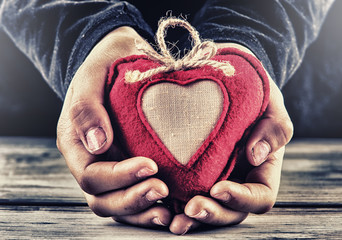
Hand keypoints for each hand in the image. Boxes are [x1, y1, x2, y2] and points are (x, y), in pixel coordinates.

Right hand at [56, 27, 171, 227]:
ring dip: (143, 212)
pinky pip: (135, 197)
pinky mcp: (129, 170)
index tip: (150, 165)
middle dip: (133, 199)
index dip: (120, 176)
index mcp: (77, 145)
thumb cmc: (105, 68)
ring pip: (119, 205)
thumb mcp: (92, 77)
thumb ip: (87, 108)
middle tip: (162, 189)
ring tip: (169, 212)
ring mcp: (110, 169)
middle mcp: (91, 163)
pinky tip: (172, 208)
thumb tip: (97, 145)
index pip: (92, 175)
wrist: (118, 64)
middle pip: (103, 199)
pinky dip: (150, 208)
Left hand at [167, 43, 292, 234]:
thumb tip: (255, 156)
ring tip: (173, 221)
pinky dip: (173, 206)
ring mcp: (215, 181)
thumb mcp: (271, 107)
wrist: (231, 90)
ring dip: (191, 219)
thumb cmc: (255, 98)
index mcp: (260, 172)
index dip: (241, 199)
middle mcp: (238, 182)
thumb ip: (273, 129)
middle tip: (191, 208)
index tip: (218, 189)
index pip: (259, 197)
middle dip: (212, 214)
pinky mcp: (193, 176)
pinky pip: (184, 196)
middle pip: (230, 212)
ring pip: (207, 210)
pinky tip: (157, 205)